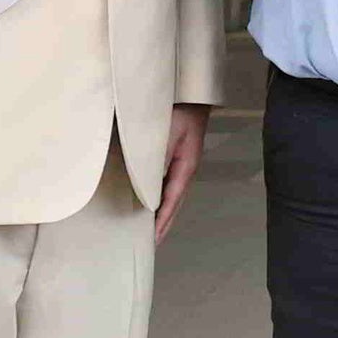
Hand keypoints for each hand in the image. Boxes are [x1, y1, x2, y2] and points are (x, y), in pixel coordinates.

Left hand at [156, 102, 209, 237]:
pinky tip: (152, 201)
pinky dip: (160, 198)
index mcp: (185, 168)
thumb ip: (156, 158)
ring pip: (171, 196)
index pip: (172, 201)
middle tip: (152, 243)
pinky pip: (167, 184)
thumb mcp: (167, 135)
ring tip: (151, 229)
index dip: (162, 221)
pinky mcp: (177, 158)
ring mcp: (183, 165)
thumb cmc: (180, 112)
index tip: (153, 238)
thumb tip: (146, 183)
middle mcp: (185, 170)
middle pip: (174, 204)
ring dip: (162, 213)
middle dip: (163, 224)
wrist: (190, 95)